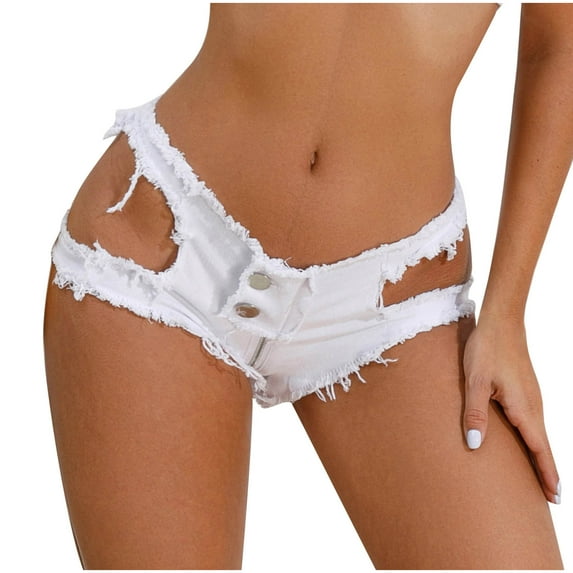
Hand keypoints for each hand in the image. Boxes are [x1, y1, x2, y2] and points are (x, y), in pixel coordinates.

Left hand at [462, 313, 560, 503]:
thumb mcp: (475, 382)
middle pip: (544, 445)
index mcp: (524, 408)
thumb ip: (474, 413)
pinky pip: (533, 420)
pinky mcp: (525, 389)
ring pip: (539, 432)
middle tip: (549, 498)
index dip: (547, 473)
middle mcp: (533, 405)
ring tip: (539, 476)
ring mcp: (532, 396)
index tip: (555, 498)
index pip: (540, 448)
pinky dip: (534, 438)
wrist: (501, 322)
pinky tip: (526, 440)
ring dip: (541, 455)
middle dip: (547, 471)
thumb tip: (475, 446)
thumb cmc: (486, 350)